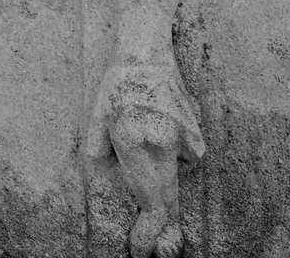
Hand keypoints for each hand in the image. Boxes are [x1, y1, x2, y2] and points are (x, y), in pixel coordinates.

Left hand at [87, 76, 204, 257]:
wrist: (147, 52)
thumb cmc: (116, 84)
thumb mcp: (96, 118)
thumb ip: (102, 153)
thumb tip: (115, 176)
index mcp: (135, 142)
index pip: (146, 200)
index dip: (146, 233)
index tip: (140, 251)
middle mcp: (162, 144)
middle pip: (167, 199)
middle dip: (163, 229)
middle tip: (162, 252)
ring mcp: (182, 137)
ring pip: (174, 177)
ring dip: (164, 192)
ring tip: (159, 197)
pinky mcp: (193, 129)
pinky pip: (183, 157)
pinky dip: (171, 160)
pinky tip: (161, 139)